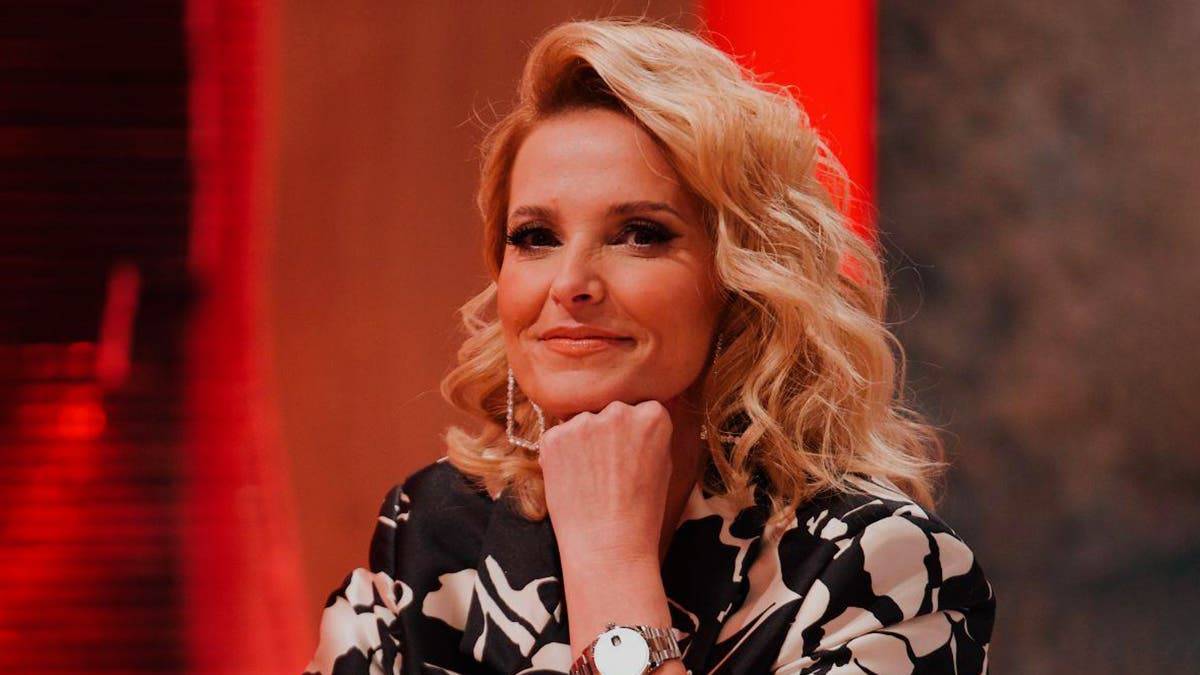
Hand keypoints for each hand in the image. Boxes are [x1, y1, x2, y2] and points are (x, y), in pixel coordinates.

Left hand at [538, 399, 673, 565]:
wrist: (608, 546)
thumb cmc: (642, 513)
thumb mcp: (664, 465)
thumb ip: (652, 433)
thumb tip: (644, 411)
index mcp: (653, 415)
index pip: (641, 408)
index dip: (633, 433)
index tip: (632, 454)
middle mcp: (618, 411)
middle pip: (609, 411)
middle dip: (608, 432)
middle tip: (609, 468)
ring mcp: (583, 422)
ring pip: (582, 422)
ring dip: (583, 441)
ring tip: (590, 478)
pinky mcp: (554, 437)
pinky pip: (557, 437)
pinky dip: (561, 454)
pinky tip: (573, 480)